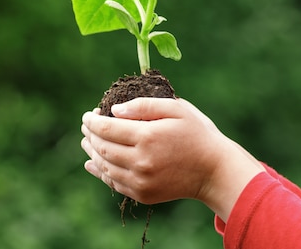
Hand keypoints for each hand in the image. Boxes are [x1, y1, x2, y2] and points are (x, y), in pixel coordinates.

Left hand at [80, 97, 264, 220]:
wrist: (214, 171)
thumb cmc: (196, 134)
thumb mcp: (175, 109)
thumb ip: (143, 106)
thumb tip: (114, 110)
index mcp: (147, 137)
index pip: (106, 128)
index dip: (92, 121)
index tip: (88, 114)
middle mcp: (141, 161)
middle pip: (102, 147)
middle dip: (90, 135)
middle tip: (86, 125)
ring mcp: (141, 181)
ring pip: (105, 166)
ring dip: (92, 152)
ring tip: (87, 141)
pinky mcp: (143, 194)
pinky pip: (114, 183)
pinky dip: (100, 172)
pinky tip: (92, 163)